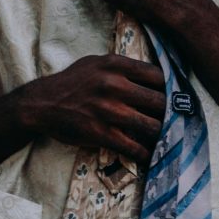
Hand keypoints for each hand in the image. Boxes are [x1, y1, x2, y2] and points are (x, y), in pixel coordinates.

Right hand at [14, 54, 166, 161]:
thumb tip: (154, 76)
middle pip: (160, 101)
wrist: (41, 104)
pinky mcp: (101, 133)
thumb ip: (123, 67)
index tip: (175, 99)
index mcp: (115, 65)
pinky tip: (150, 155)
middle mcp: (114, 85)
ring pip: (152, 125)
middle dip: (171, 114)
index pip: (158, 76)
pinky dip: (145, 153)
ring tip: (167, 139)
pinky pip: (134, 147)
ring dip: (162, 135)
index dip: (171, 89)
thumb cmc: (71, 82)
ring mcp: (109, 110)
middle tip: (177, 122)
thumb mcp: (96, 63)